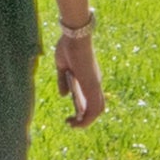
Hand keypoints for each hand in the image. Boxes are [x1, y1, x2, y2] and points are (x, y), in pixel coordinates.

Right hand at [52, 7, 106, 126]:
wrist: (75, 35)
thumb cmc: (68, 46)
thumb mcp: (62, 66)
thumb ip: (62, 81)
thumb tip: (63, 95)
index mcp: (90, 77)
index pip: (92, 98)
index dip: (85, 110)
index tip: (73, 116)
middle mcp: (95, 82)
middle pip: (98, 106)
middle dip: (87, 118)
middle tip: (72, 122)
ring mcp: (95, 84)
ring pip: (98, 110)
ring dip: (86, 121)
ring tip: (72, 125)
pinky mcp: (92, 85)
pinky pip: (94, 108)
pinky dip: (88, 118)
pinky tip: (76, 122)